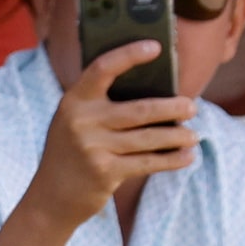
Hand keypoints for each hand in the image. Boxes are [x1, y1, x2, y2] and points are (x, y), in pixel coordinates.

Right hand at [20, 43, 198, 234]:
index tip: (155, 47)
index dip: (130, 55)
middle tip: (192, 107)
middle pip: (139, 110)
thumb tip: (157, 94)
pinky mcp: (105, 172)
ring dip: (177, 136)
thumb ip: (102, 106)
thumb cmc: (72, 153)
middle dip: (172, 108)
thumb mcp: (76, 122)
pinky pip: (147, 163)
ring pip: (148, 138)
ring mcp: (93, 148)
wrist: (50, 198)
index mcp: (75, 100)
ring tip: (194, 135)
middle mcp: (82, 121)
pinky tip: (186, 156)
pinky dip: (171, 160)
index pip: (103, 68)